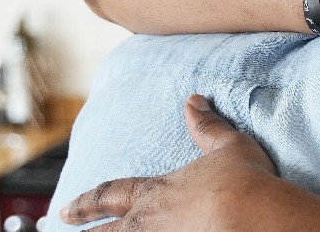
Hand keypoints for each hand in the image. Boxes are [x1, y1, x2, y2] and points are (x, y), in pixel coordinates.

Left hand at [60, 95, 319, 230]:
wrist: (256, 217)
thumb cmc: (246, 182)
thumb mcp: (229, 146)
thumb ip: (208, 126)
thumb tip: (194, 100)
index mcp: (157, 193)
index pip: (110, 195)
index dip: (87, 202)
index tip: (67, 209)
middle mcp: (149, 222)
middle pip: (106, 230)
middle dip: (84, 227)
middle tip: (62, 224)